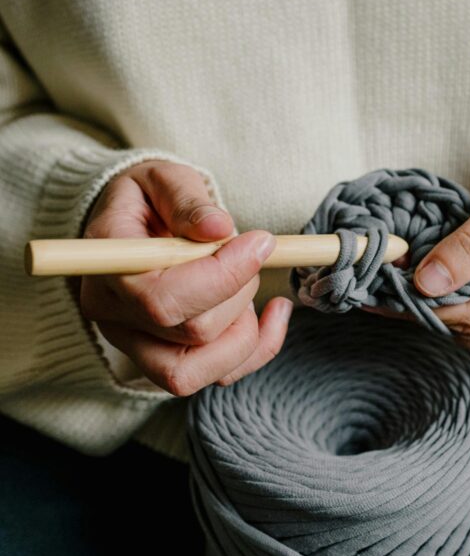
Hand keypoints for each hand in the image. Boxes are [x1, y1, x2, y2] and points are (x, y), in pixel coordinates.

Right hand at [79, 161, 292, 393]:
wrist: (133, 225)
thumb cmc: (148, 199)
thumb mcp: (163, 179)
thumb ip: (186, 199)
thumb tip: (219, 228)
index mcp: (108, 268)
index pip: (163, 300)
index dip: (222, 277)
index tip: (260, 243)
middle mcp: (115, 318)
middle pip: (192, 333)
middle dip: (239, 291)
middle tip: (248, 251)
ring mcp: (137, 347)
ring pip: (204, 370)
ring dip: (246, 327)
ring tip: (248, 282)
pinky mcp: (166, 362)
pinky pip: (219, 376)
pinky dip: (259, 347)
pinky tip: (274, 312)